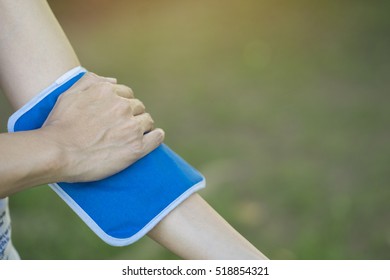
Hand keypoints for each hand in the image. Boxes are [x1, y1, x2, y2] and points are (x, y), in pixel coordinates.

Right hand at [41, 72, 164, 181]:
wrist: (57, 152)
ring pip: (147, 121)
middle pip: (138, 107)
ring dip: (142, 126)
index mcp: (108, 92)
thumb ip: (91, 81)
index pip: (127, 94)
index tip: (117, 115)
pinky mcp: (137, 147)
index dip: (123, 104)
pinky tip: (152, 138)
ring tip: (132, 136)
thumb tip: (114, 81)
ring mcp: (131, 127)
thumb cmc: (60, 125)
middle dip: (132, 115)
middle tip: (122, 127)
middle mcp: (123, 106)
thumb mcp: (69, 93)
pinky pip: (157, 137)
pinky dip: (156, 137)